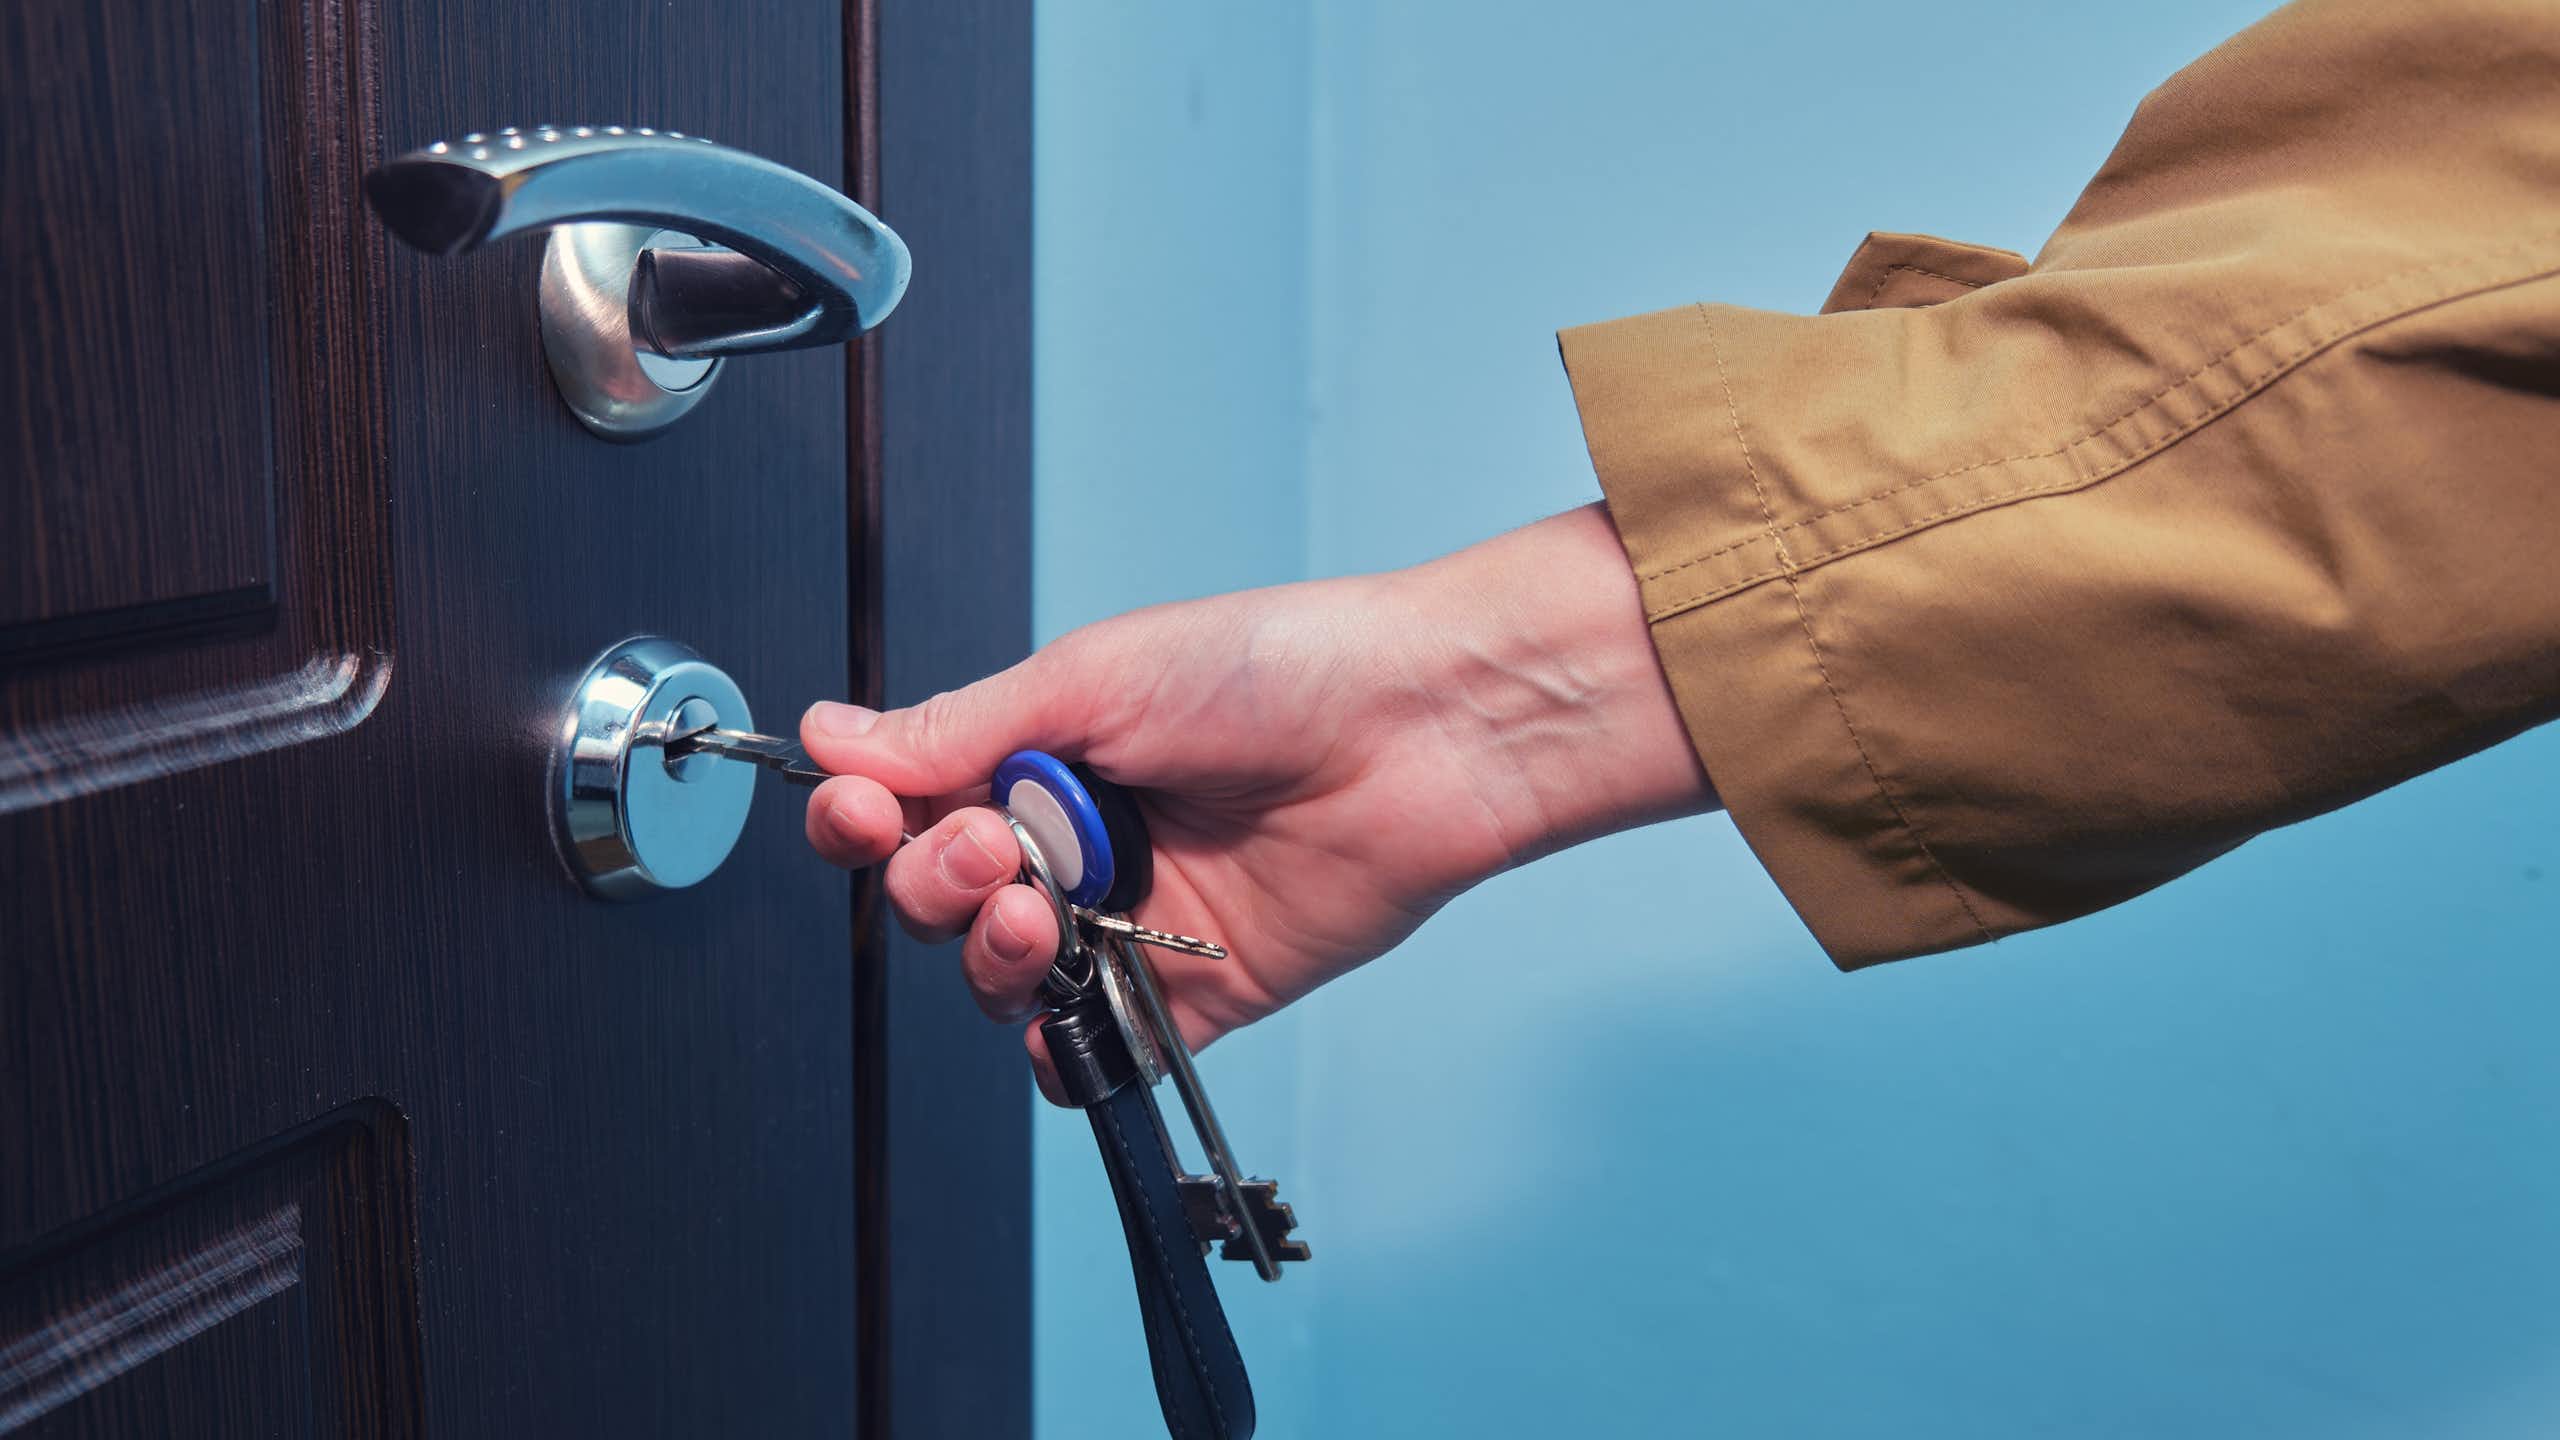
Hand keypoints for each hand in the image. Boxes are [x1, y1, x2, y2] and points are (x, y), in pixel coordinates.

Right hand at [799, 504, 1715, 1099]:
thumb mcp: (1093, 678)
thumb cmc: (1277, 669)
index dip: (867, 817)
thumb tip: (834, 734)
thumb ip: (960, 729)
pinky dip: (1062, 1052)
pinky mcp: (1193, 992)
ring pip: (1002, 981)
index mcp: (1045, 755)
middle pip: (940, 901)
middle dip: (933, 881)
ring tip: (1037, 911)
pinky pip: (1094, 1052)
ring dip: (989, 955)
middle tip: (985, 851)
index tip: (856, 810)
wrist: (1419, 731)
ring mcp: (1131, 922)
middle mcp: (1079, 842)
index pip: (911, 804)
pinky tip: (1063, 1017)